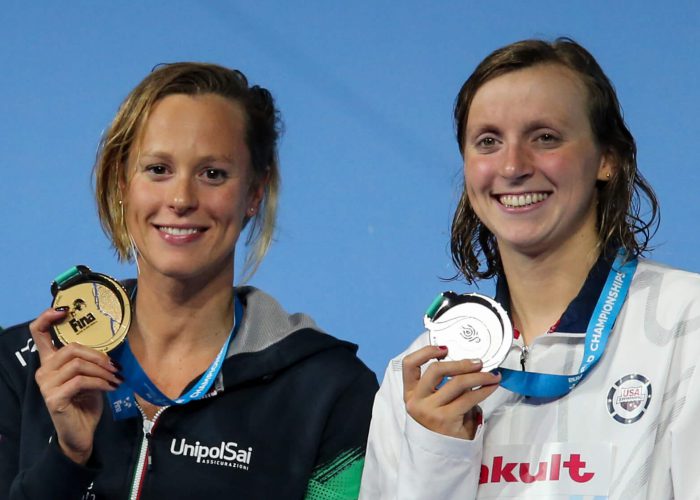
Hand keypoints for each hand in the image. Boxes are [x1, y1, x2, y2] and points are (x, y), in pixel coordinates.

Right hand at [30, 308, 122, 464]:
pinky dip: (101, 382)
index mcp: (51, 362)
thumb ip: (90, 361)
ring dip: (103, 370)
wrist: (81, 434)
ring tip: (116, 378)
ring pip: (78, 364)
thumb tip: (109, 347)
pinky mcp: (54, 398)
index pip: (39, 333)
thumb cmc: (86, 402)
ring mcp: (46, 385)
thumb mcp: (90, 376)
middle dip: (98, 355)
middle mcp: (44, 371)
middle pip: (71, 348)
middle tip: (115, 366)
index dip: (48, 317)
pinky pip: (81, 381)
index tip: (65, 309)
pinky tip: (112, 387)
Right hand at [403, 345, 500, 439]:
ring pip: (456, 382)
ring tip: (491, 375)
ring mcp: (429, 411)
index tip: (444, 348)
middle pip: (435, 370)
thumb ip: (441, 386)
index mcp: (409, 394)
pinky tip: (492, 386)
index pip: (408, 365)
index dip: (425, 352)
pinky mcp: (445, 420)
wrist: (442, 457)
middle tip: (478, 362)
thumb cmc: (440, 426)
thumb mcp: (433, 404)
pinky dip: (484, 389)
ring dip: (478, 375)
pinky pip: (469, 398)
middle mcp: (415, 401)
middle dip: (460, 363)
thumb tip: (468, 365)